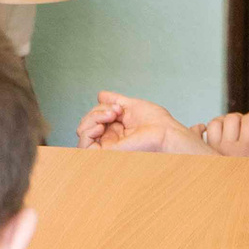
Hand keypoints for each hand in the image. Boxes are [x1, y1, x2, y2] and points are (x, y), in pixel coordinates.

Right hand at [76, 91, 212, 156]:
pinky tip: (100, 126)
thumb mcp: (131, 105)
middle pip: (86, 124)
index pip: (95, 119)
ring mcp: (107, 147)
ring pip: (82, 132)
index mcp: (117, 131)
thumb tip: (100, 94)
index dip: (100, 109)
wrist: (166, 133)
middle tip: (116, 110)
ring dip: (92, 118)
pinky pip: (82, 144)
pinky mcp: (105, 154)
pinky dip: (87, 130)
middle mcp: (110, 140)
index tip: (118, 106)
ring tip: (110, 115)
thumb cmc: (158, 123)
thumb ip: (114, 100)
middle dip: (96, 111)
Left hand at [197, 112, 248, 157]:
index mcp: (248, 152)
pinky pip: (195, 133)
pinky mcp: (198, 156)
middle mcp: (227, 150)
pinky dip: (199, 129)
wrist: (229, 215)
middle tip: (243, 127)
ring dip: (221, 123)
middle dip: (239, 119)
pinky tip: (203, 131)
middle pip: (232, 118)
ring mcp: (210, 152)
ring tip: (227, 130)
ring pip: (214, 123)